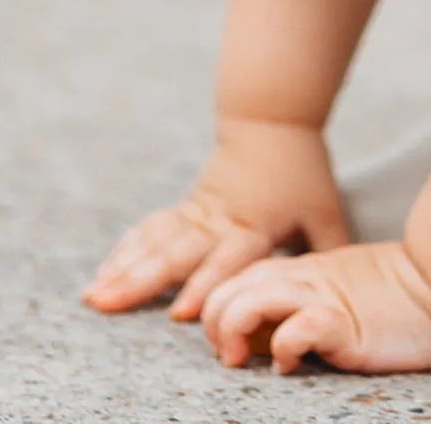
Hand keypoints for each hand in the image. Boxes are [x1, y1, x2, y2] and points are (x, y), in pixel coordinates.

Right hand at [84, 117, 348, 318]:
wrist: (272, 119)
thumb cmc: (303, 169)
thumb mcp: (325, 209)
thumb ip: (328, 250)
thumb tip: (335, 290)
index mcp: (254, 225)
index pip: (228, 259)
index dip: (206, 285)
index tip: (180, 311)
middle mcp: (220, 221)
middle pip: (176, 253)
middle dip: (141, 281)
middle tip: (107, 303)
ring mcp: (198, 212)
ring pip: (155, 242)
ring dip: (123, 269)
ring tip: (94, 295)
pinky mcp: (188, 206)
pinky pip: (153, 229)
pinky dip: (127, 250)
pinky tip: (105, 271)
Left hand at [202, 241, 430, 374]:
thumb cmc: (403, 297)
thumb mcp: (344, 290)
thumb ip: (310, 300)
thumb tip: (268, 333)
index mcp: (305, 272)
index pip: (239, 277)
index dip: (218, 307)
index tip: (229, 342)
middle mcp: (306, 281)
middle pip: (231, 287)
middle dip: (214, 322)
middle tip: (229, 354)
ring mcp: (324, 299)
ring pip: (251, 301)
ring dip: (232, 332)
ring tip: (241, 358)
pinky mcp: (344, 323)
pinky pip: (297, 329)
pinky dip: (281, 348)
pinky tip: (289, 363)